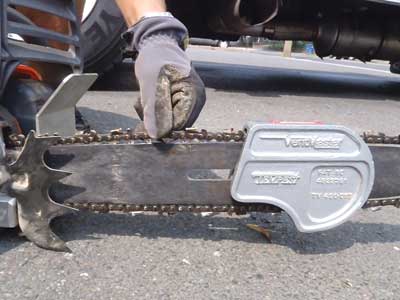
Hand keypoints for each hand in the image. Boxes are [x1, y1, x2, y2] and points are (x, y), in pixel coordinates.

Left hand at [126, 16, 205, 138]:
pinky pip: (172, 114)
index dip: (162, 127)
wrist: (157, 45)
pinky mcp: (185, 100)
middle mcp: (197, 99)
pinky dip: (159, 111)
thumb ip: (154, 111)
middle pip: (178, 124)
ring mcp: (193, 100)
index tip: (144, 123)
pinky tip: (152, 100)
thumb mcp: (150, 86)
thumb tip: (156, 135)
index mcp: (193, 94)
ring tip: (146, 101)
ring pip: (173, 121)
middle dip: (158, 120)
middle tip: (142, 108)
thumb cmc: (155, 59)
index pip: (180, 123)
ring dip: (157, 116)